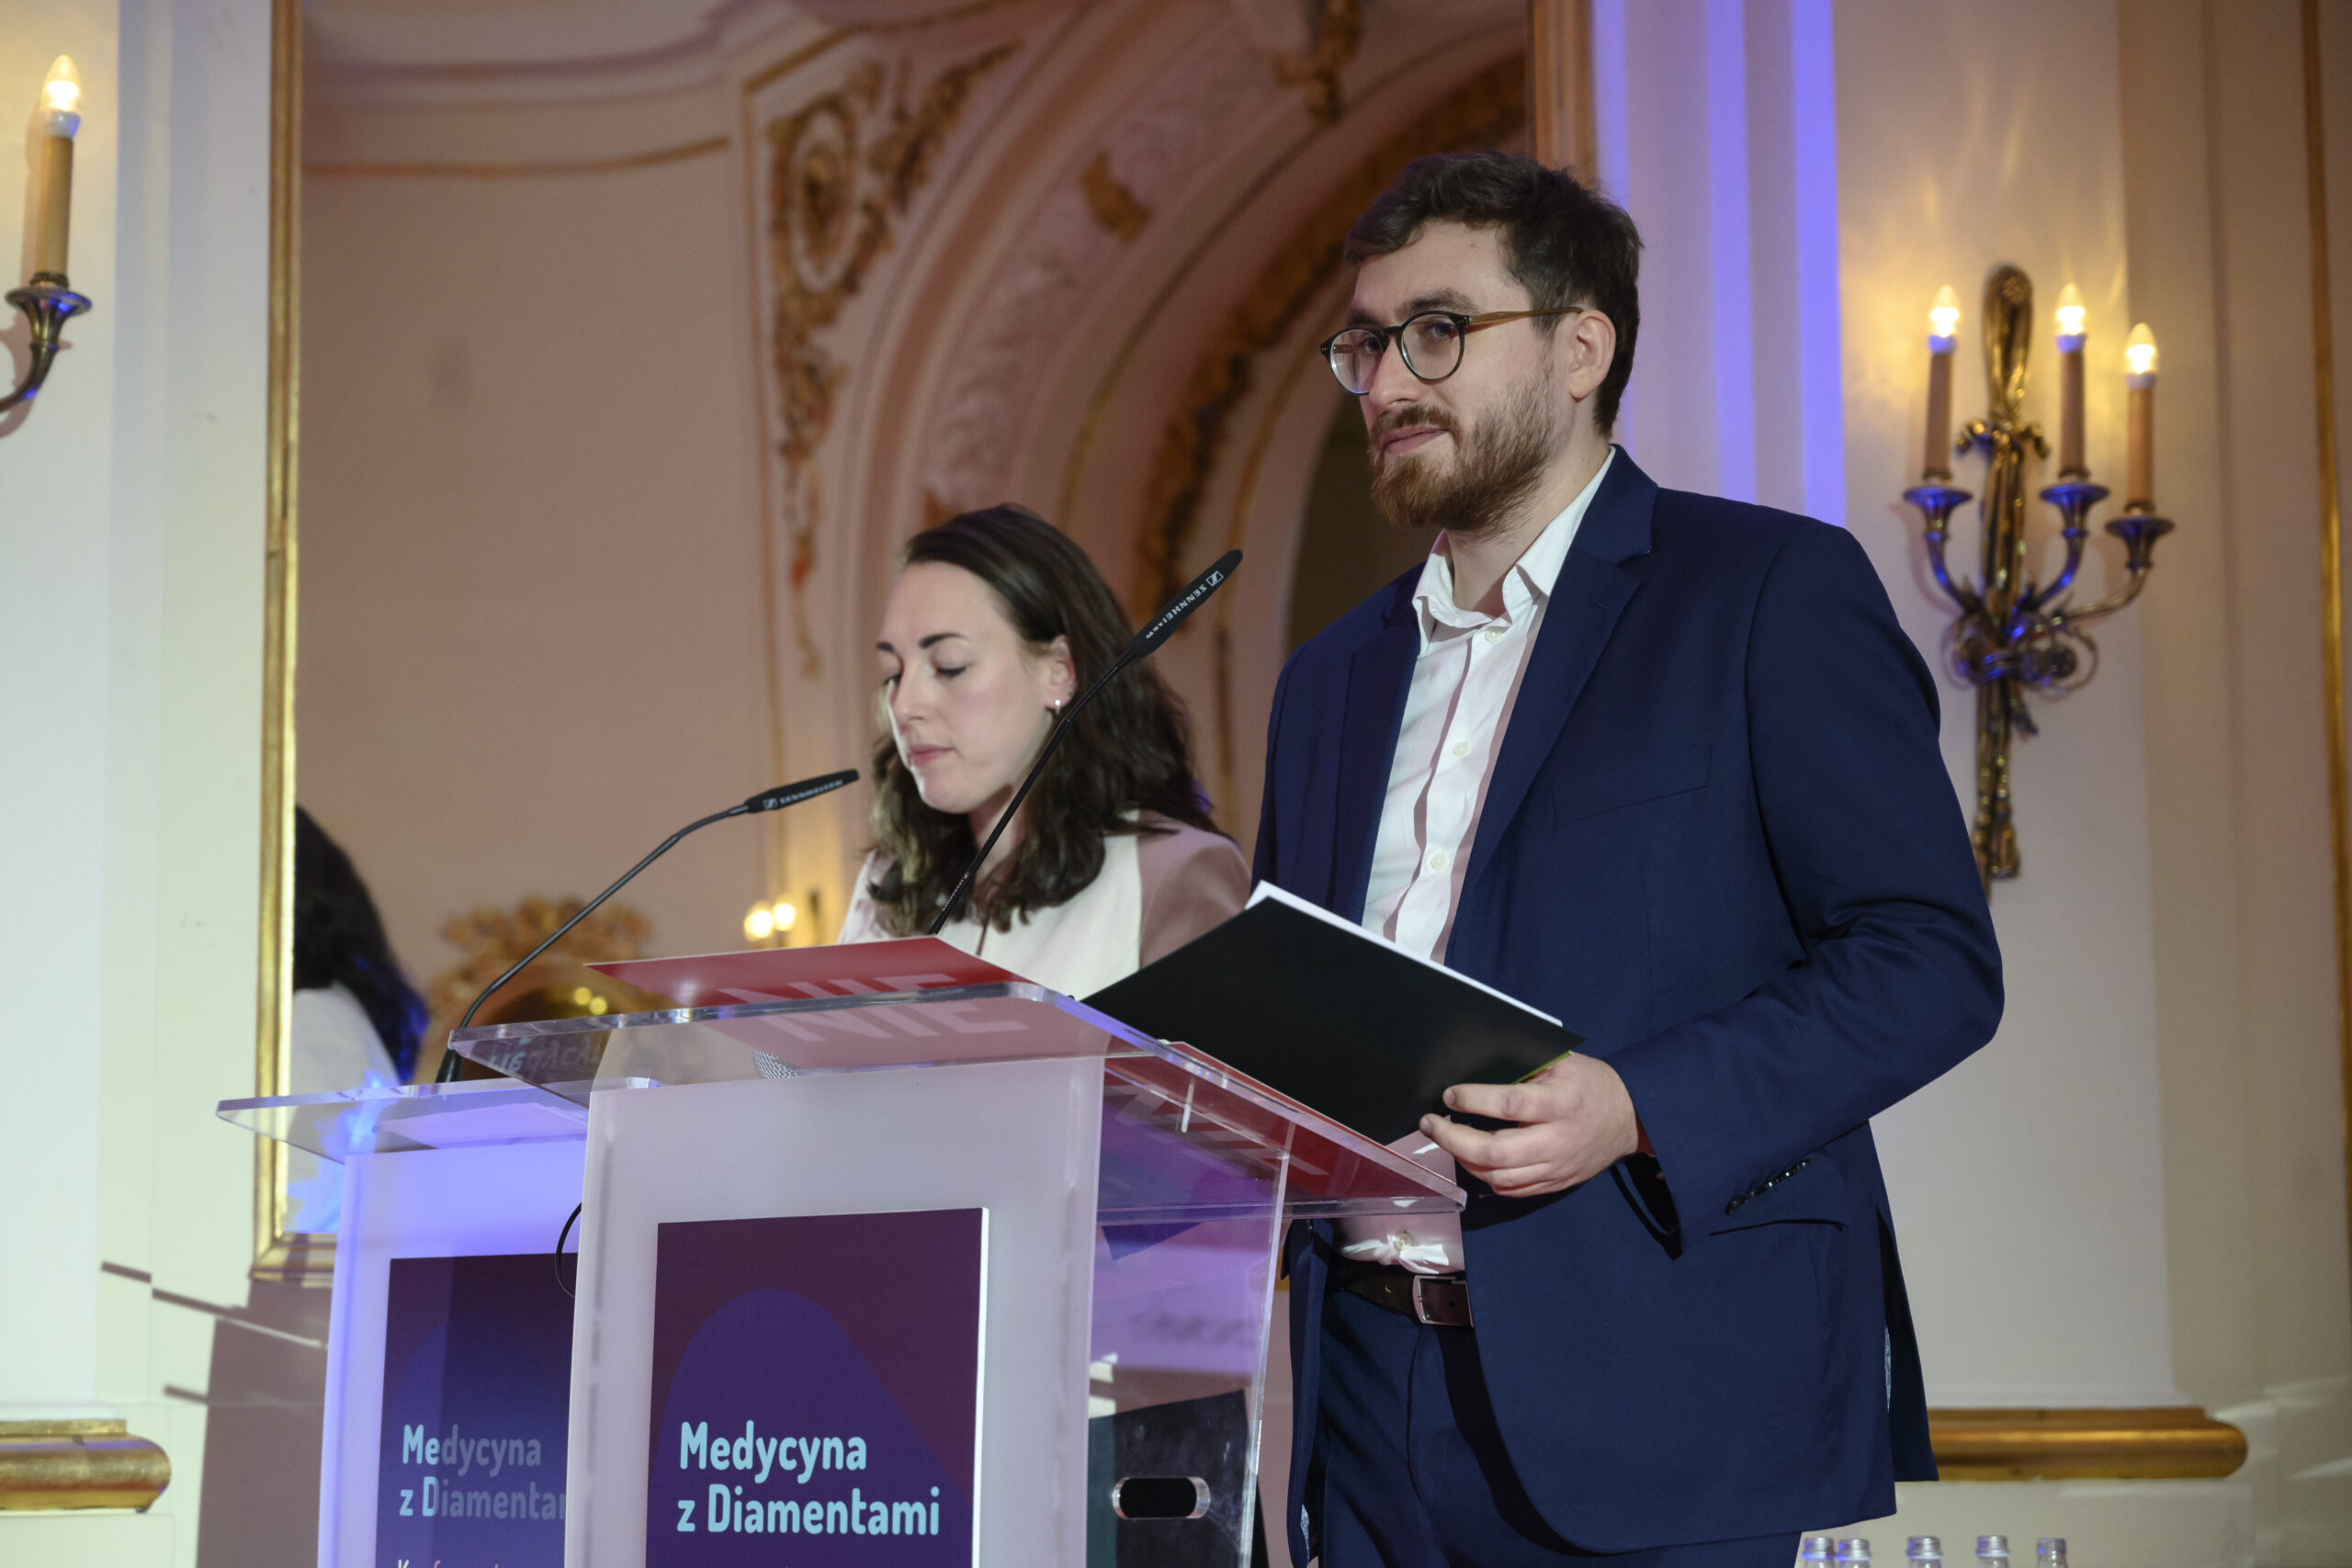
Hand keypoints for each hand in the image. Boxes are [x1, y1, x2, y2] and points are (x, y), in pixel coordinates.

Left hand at [1419, 1054, 1641, 1198]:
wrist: (1629, 1119)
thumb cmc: (1589, 1084)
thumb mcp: (1562, 1062)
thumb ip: (1526, 1067)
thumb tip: (1477, 1066)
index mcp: (1560, 1103)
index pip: (1510, 1104)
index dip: (1474, 1099)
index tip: (1449, 1094)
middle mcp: (1556, 1140)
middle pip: (1496, 1152)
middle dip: (1454, 1139)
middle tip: (1430, 1123)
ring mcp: (1555, 1167)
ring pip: (1498, 1176)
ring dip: (1463, 1159)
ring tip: (1445, 1138)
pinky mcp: (1554, 1184)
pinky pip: (1511, 1190)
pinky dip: (1484, 1176)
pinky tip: (1469, 1159)